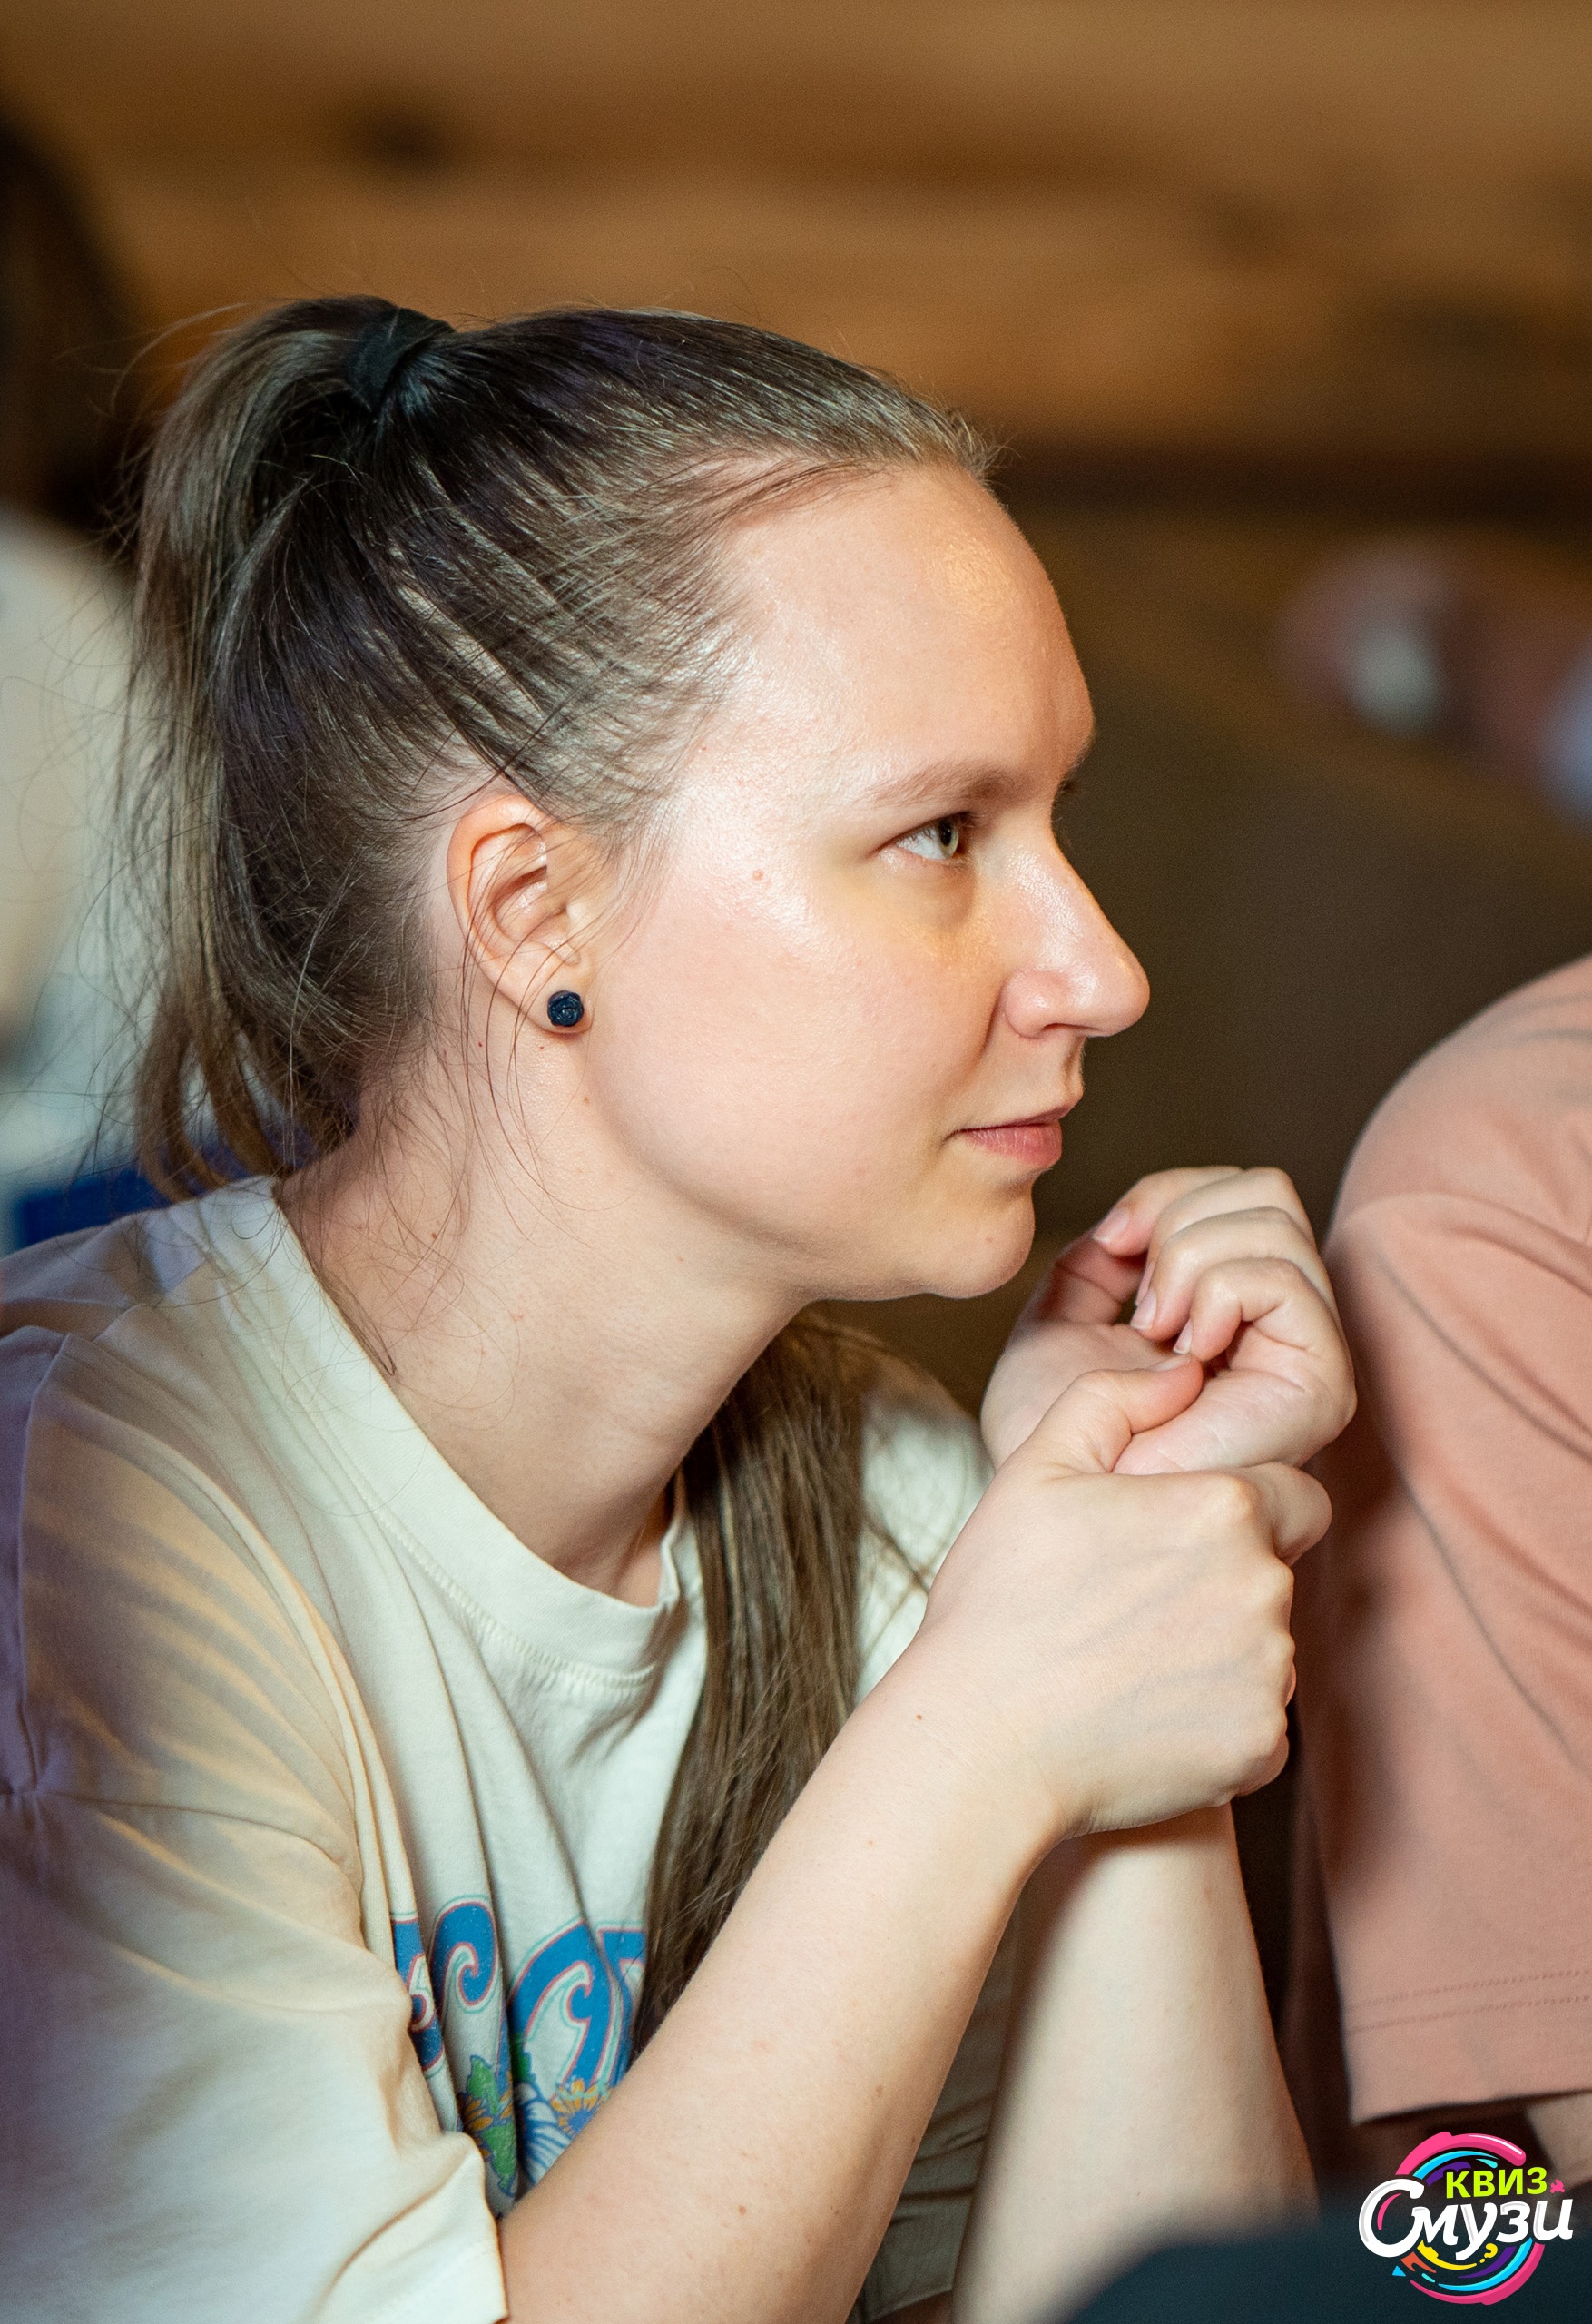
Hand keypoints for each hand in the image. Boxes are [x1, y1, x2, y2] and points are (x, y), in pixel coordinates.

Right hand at [907, 1358, 1326, 1847]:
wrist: (982, 1747)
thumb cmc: (999, 1603)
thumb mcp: (1036, 1469)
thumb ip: (1115, 1399)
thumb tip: (1188, 1373)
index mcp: (1225, 1508)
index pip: (1289, 1493)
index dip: (1234, 1507)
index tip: (1170, 1537)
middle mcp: (1267, 1588)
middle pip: (1275, 1570)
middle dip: (1221, 1577)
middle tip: (1130, 1604)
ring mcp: (1269, 1675)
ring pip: (1266, 1646)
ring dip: (1219, 1648)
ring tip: (1127, 1662)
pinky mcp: (1261, 1749)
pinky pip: (1256, 1720)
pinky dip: (1213, 1720)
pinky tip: (1140, 1715)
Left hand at [981, 1166, 1354, 1475]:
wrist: (1061, 1511)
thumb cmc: (1056, 1438)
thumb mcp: (1059, 1323)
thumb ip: (1098, 1260)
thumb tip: (1131, 1221)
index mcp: (1231, 1310)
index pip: (1239, 1190)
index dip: (1167, 1195)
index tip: (1111, 1243)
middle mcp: (1282, 1328)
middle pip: (1267, 1190)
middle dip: (1180, 1219)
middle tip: (1140, 1301)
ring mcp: (1308, 1354)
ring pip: (1275, 1222)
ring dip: (1190, 1259)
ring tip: (1157, 1330)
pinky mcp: (1321, 1384)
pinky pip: (1279, 1279)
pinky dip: (1215, 1292)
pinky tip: (1185, 1354)